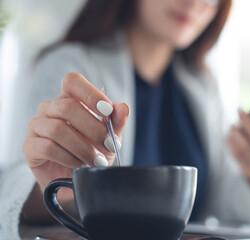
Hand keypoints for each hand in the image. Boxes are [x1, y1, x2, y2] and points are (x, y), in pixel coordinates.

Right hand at [23, 72, 129, 200]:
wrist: (74, 181)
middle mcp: (49, 108)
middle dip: (93, 129)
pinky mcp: (29, 147)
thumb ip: (116, 122)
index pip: (73, 81)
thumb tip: (123, 107)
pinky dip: (69, 157)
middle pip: (67, 107)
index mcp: (69, 99)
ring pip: (58, 128)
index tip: (107, 112)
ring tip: (97, 160)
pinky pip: (48, 147)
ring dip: (82, 147)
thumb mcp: (109, 137)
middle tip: (109, 146)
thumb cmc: (92, 153)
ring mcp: (36, 126)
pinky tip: (79, 164)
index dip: (90, 94)